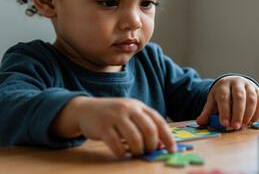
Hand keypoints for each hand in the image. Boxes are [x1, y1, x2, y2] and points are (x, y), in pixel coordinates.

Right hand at [51, 96, 175, 156]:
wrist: (86, 109)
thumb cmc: (113, 115)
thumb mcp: (131, 115)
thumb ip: (145, 126)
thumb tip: (160, 144)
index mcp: (138, 106)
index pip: (158, 121)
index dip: (168, 137)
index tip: (172, 150)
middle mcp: (128, 109)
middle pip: (149, 130)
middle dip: (152, 145)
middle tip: (149, 151)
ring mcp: (115, 117)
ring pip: (135, 138)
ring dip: (138, 150)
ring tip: (135, 152)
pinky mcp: (102, 127)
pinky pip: (116, 145)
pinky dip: (121, 152)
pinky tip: (120, 151)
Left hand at [196, 76, 258, 128]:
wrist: (233, 83)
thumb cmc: (222, 94)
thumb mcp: (213, 100)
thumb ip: (208, 111)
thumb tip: (200, 121)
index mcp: (223, 84)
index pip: (224, 97)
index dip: (224, 111)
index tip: (224, 124)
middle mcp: (237, 82)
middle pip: (239, 97)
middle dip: (238, 114)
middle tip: (235, 127)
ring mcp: (249, 85)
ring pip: (251, 99)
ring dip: (248, 114)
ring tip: (243, 125)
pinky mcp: (258, 90)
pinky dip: (257, 113)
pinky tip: (251, 121)